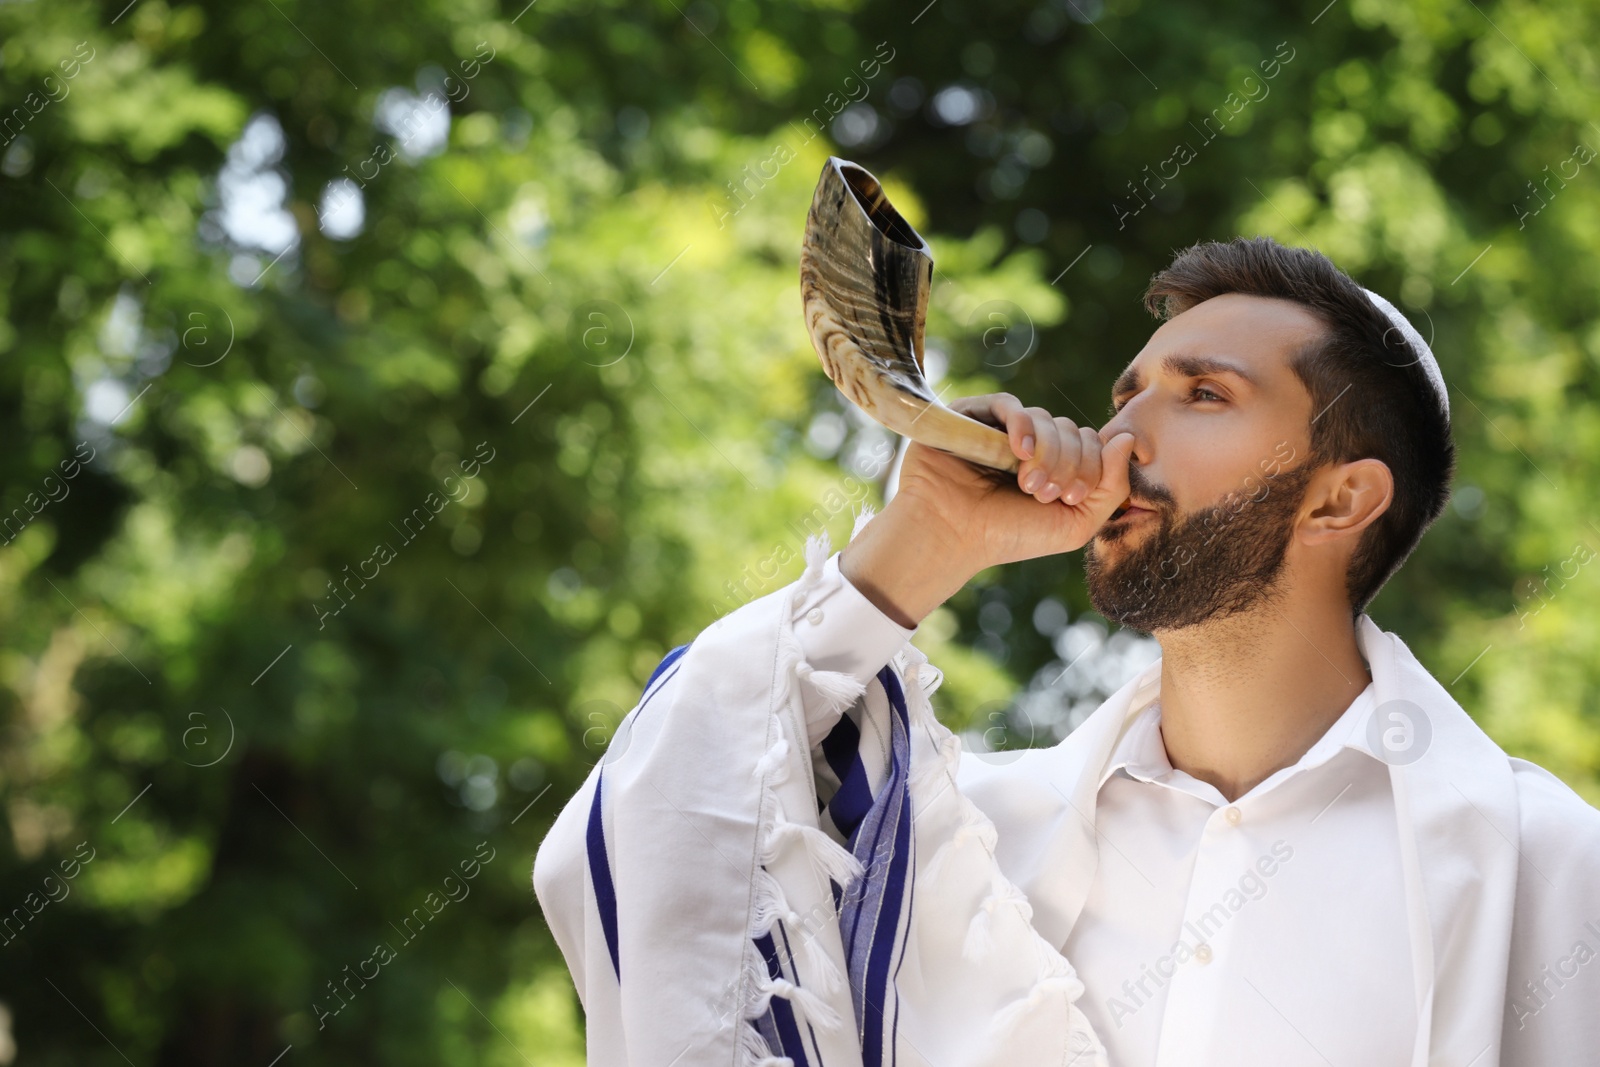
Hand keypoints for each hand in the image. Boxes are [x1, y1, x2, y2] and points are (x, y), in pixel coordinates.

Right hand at [895, 393, 1136, 568]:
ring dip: (1046, 451)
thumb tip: (1128, 438)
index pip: (1092, 445)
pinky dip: (1022, 425)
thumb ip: (1112, 486)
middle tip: (1046, 493)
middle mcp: (1029, 447)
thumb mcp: (1075, 524)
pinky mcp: (972, 417)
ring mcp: (1000, 430)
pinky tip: (1019, 452)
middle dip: (1068, 462)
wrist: (950, 537)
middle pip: (1072, 430)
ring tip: (1028, 484)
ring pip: (1044, 418)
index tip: (1071, 498)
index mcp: (1055, 469)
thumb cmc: (1008, 537)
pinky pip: (1009, 404)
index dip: (1091, 466)